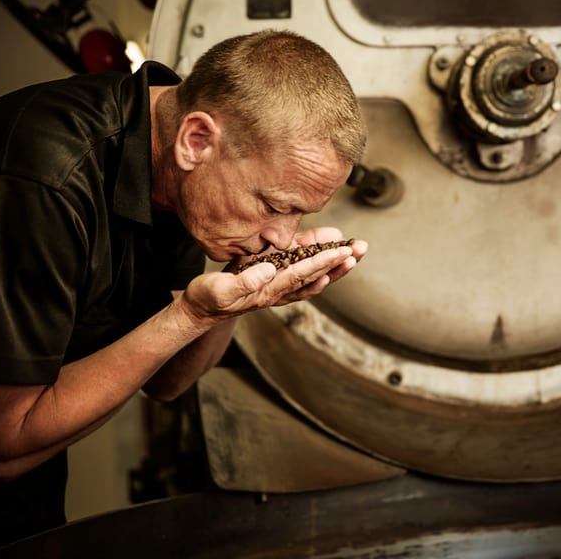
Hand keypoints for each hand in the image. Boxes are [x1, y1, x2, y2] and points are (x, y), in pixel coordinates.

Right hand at [181, 228, 366, 321]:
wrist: (199, 312)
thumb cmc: (206, 299)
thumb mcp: (220, 289)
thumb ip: (244, 281)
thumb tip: (269, 270)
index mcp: (268, 290)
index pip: (301, 273)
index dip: (322, 262)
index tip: (342, 251)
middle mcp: (278, 291)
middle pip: (315, 276)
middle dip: (339, 262)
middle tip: (361, 248)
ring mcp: (277, 289)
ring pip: (313, 277)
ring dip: (335, 265)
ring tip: (355, 252)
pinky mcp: (272, 284)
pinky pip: (301, 277)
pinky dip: (317, 269)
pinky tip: (329, 262)